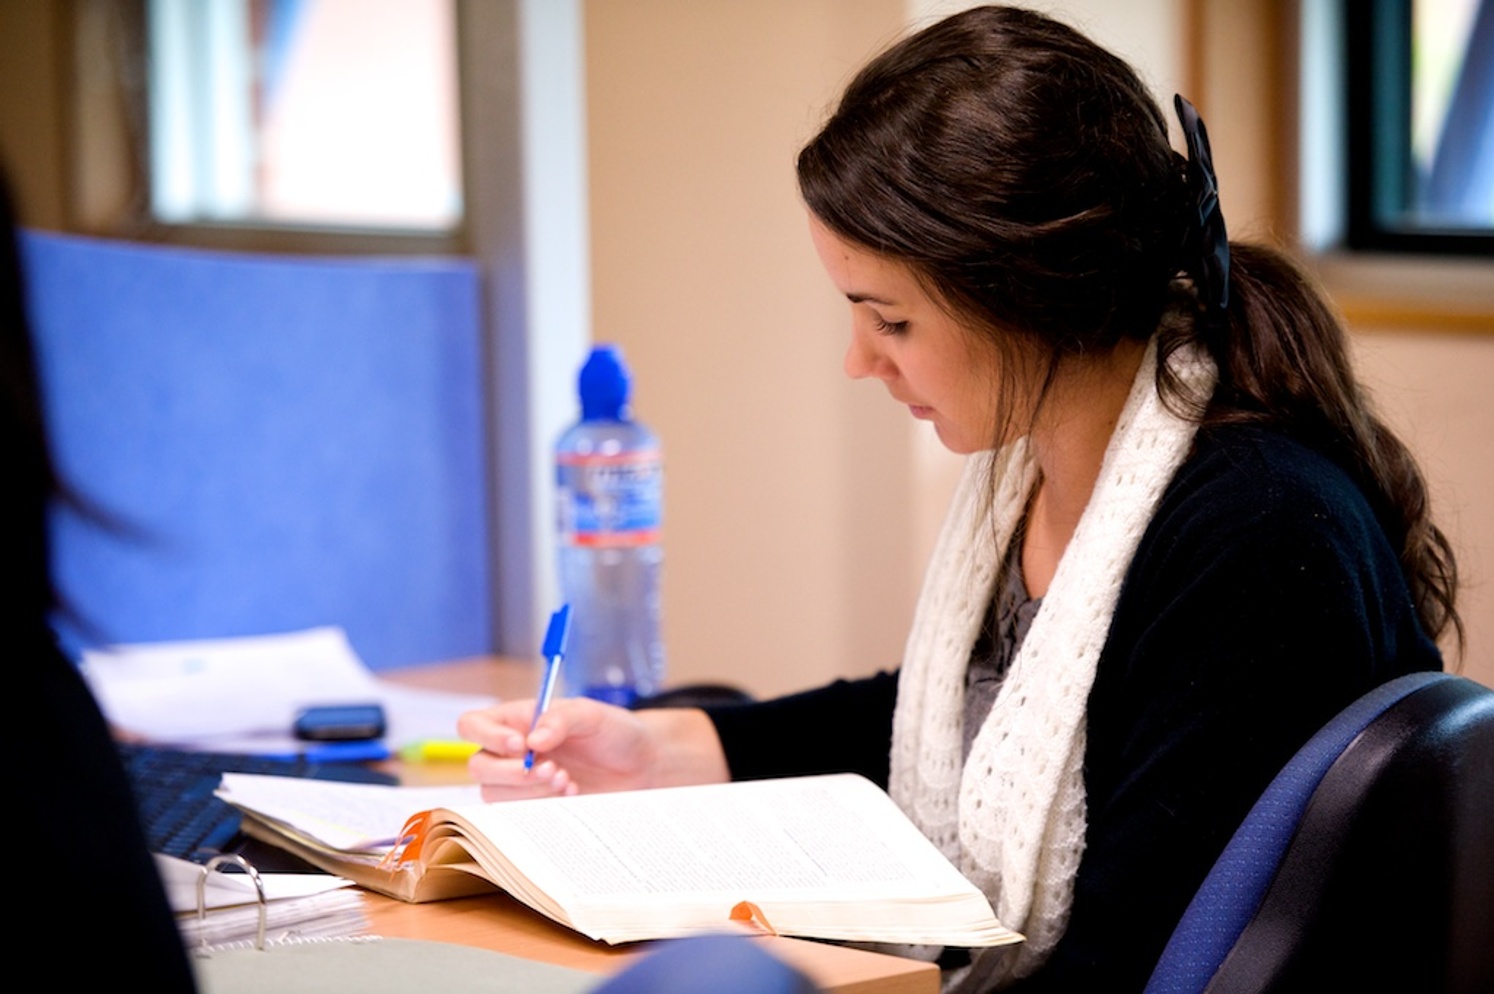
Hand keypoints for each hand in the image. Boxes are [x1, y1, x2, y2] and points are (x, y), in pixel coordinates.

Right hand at [456, 697, 730, 801]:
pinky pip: (517, 816)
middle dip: (512, 772)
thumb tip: (533, 739)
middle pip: (477, 766)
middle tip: (553, 770)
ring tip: (567, 781)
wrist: (641, 765)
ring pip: (494, 795)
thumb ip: (561, 719)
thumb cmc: (614, 731)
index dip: (487, 736)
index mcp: (515, 720)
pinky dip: (540, 807)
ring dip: (528, 791)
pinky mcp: (534, 808)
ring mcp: (520, 783)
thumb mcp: (592, 714)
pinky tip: (571, 795)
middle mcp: (510, 752)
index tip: (521, 745)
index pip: (472, 724)